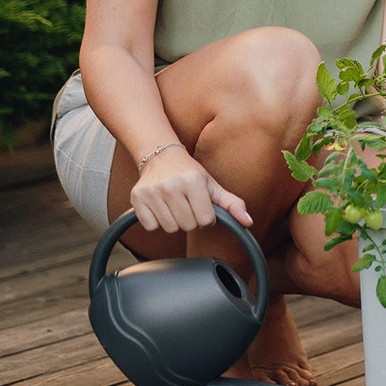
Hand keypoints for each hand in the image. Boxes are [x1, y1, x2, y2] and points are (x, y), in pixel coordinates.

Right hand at [130, 146, 252, 233]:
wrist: (160, 156)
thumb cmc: (190, 173)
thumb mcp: (213, 185)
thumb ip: (232, 204)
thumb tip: (248, 222)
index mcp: (194, 181)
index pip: (205, 220)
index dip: (206, 218)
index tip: (202, 207)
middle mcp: (172, 186)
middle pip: (187, 226)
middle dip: (191, 220)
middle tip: (187, 205)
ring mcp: (152, 192)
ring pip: (169, 228)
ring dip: (174, 222)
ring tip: (174, 206)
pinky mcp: (137, 199)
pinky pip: (151, 227)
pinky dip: (156, 222)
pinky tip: (160, 207)